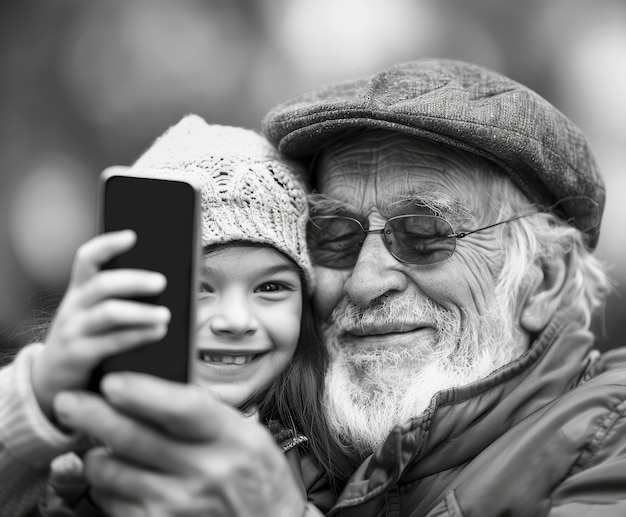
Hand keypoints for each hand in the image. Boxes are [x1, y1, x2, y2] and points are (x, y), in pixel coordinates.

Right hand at [32, 230, 170, 419]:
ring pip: (108, 313)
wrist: (52, 377)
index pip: (86, 258)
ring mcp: (74, 330)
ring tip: (166, 314)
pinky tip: (158, 332)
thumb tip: (163, 282)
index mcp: (79, 290)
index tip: (132, 236)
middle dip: (134, 281)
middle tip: (162, 282)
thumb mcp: (93, 312)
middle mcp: (74, 305)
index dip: (107, 245)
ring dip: (141, 312)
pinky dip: (138, 335)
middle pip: (102, 285)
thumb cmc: (86, 337)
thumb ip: (116, 297)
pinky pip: (111, 342)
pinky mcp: (79, 354)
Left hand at [53, 374, 306, 516]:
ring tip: (102, 444)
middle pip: (134, 438)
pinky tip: (118, 475)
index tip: (112, 381)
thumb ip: (205, 412)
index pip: (182, 409)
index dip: (143, 393)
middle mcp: (205, 471)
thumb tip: (150, 384)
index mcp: (231, 437)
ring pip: (112, 471)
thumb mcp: (246, 433)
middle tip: (69, 401)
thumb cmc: (255, 474)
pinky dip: (105, 485)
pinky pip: (110, 502)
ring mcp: (179, 504)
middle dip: (93, 415)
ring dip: (97, 453)